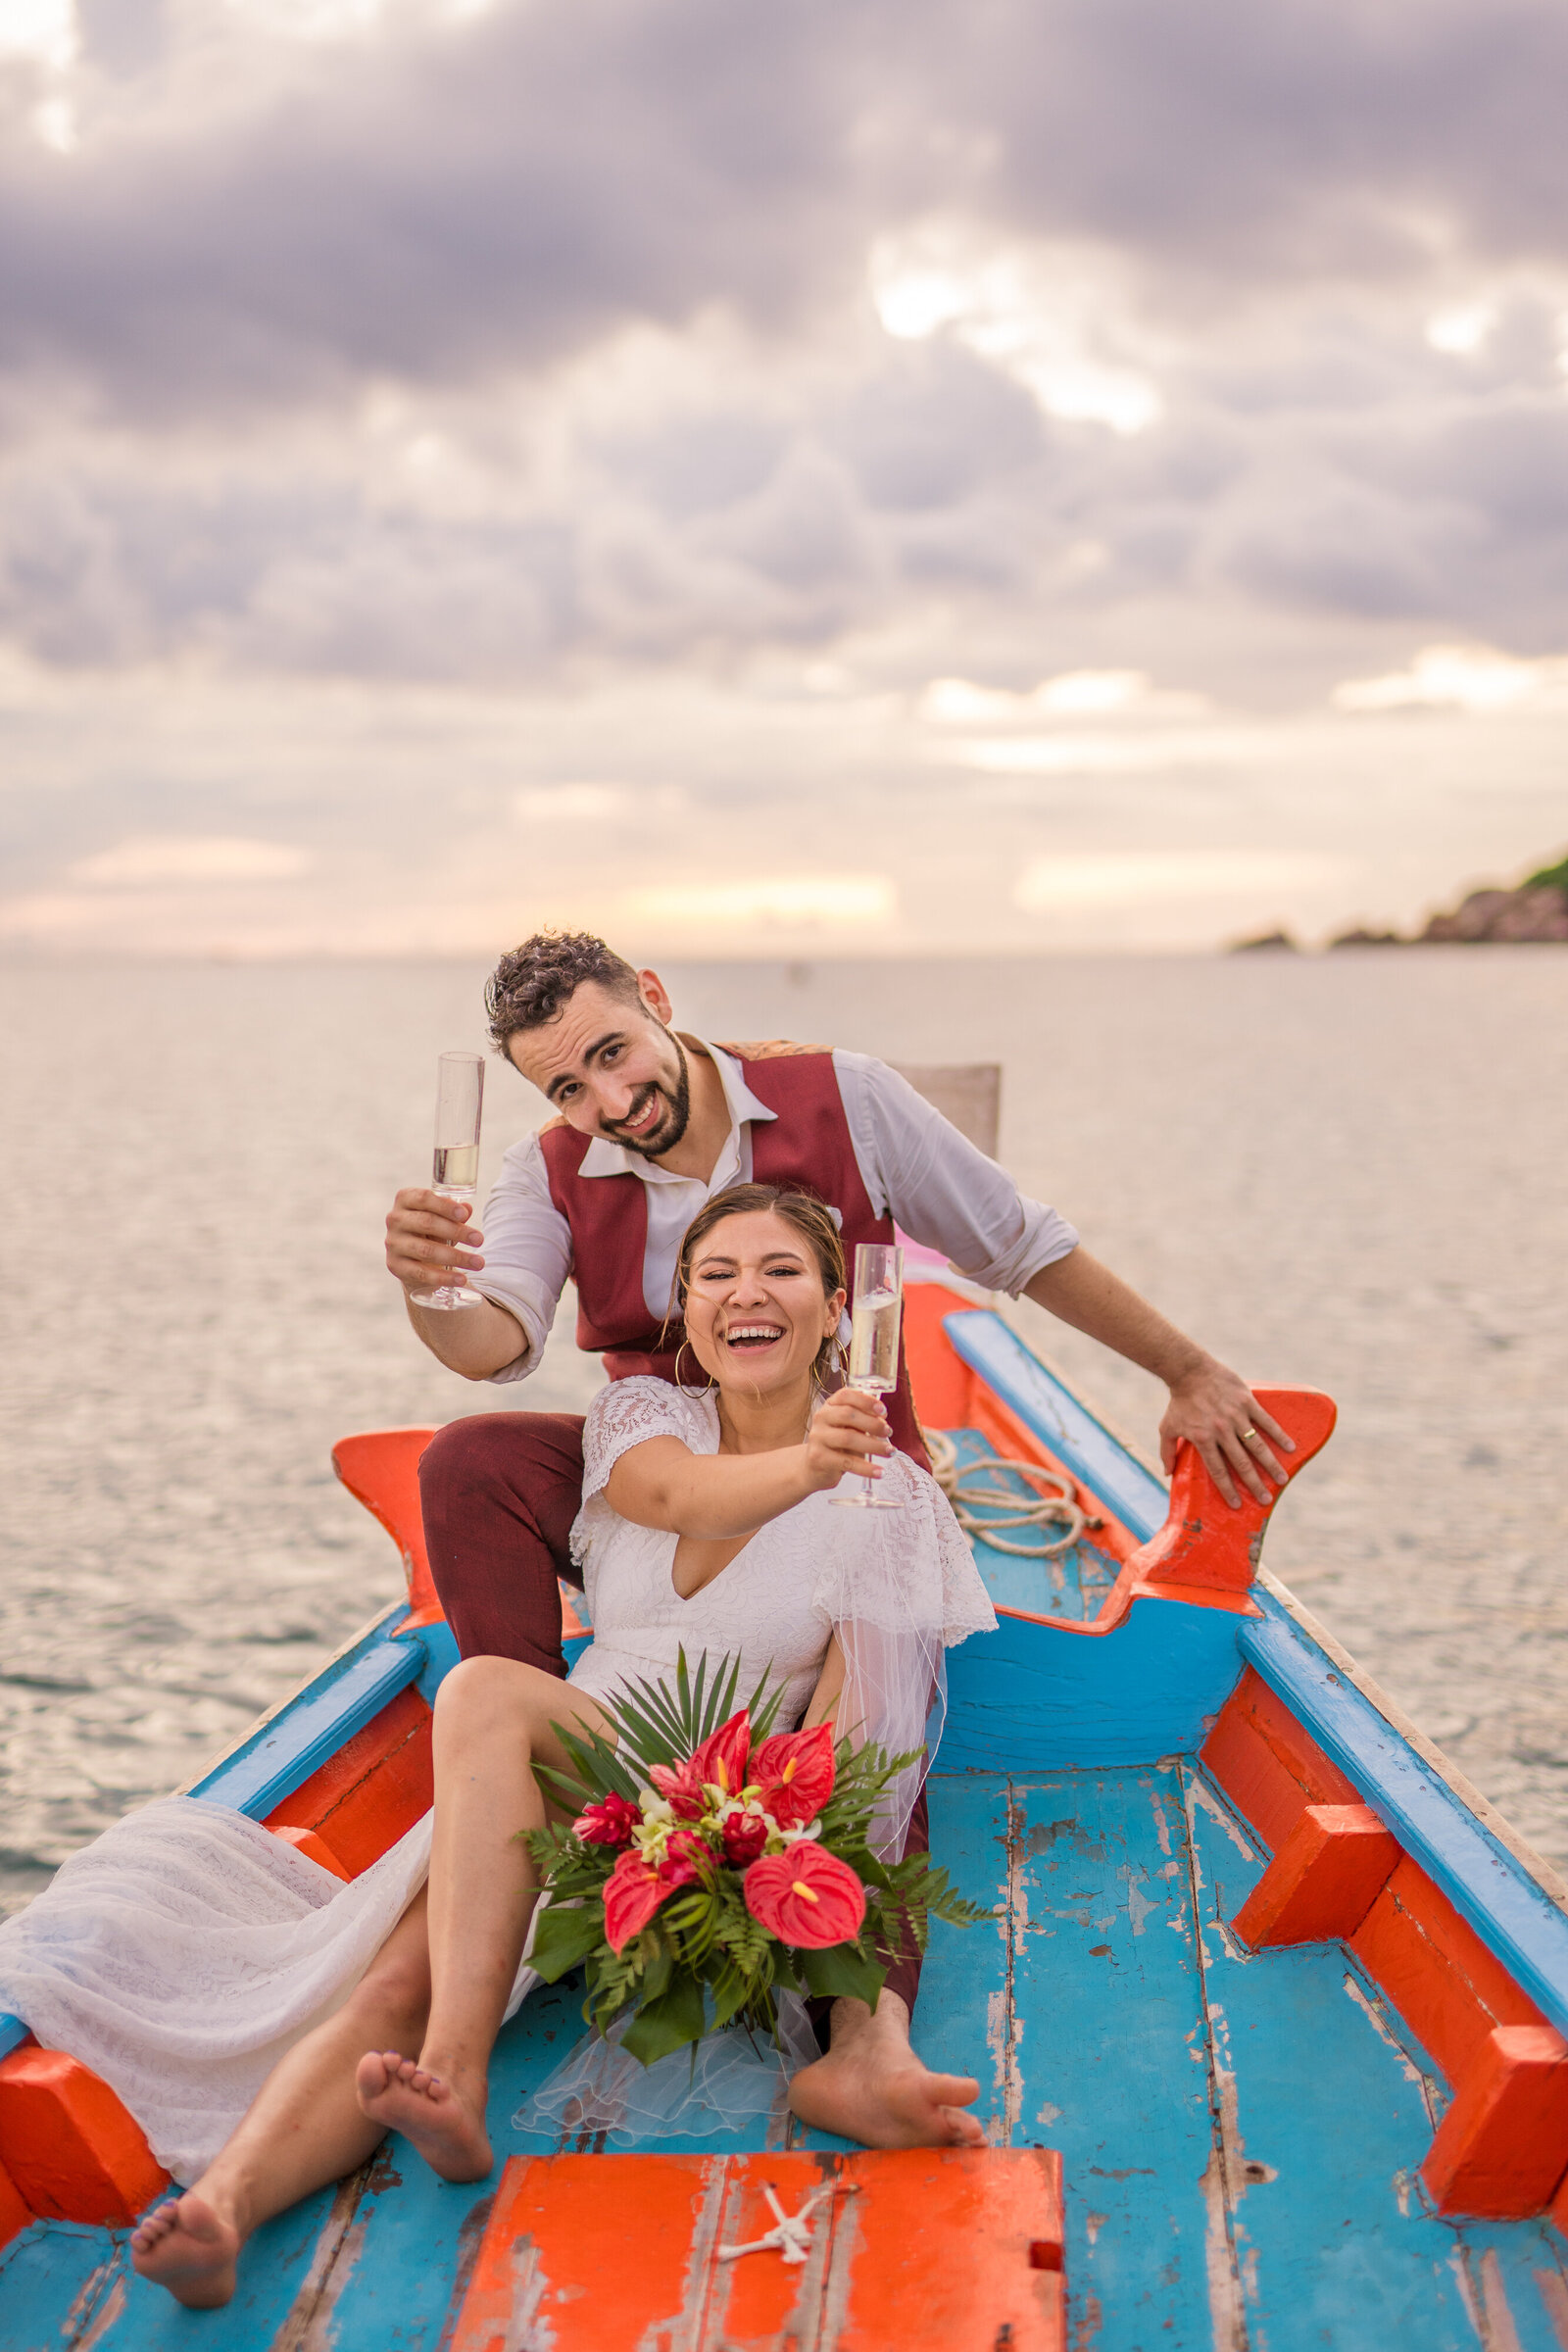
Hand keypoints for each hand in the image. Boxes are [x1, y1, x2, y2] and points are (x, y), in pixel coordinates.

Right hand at [386, 1187, 485, 1297]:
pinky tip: (461, 1279)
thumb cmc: (432, 1229)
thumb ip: (455, 1213)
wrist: (414, 1257)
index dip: (445, 1206)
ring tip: (478, 1263)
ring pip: (426, 1250)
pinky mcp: (395, 1265)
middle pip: (427, 1223)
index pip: (424, 1198)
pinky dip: (443, 1277)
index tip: (465, 1215)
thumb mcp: (443, 1218)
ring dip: (456, 1257)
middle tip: (480, 1240)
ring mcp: (393, 1243)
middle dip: (456, 1232)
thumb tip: (467, 1209)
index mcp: (405, 1199)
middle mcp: (395, 1219)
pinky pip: (421, 1273)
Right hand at [803, 1388, 891, 1490]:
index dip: (866, 1400)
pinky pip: (847, 1462)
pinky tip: (879, 1472)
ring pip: (848, 1438)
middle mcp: (821, 1418)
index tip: (883, 1410)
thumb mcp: (849, 1427)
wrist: (814, 1467)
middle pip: (848, 1415)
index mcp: (830, 1406)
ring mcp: (818, 1438)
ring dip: (874, 1445)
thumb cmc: (837, 1444)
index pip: (846, 1395)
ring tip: (890, 1452)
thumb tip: (883, 1420)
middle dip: (873, 1423)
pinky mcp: (819, 1458)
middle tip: (888, 1432)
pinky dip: (866, 1468)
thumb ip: (863, 1420)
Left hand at [1159, 1358, 1293, 1508]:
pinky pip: (1266, 1421)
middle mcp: (1221, 1430)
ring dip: (1271, 1464)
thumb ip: (1168, 1451)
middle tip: (1266, 1500)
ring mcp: (1236, 1416)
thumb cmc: (1179, 1401)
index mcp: (1203, 1438)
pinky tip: (1291, 1448)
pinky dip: (1279, 1435)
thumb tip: (1168, 1473)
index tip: (1237, 1505)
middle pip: (1241, 1462)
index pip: (1218, 1470)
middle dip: (1254, 1484)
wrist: (1190, 1370)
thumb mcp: (1167, 1427)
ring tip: (1283, 1480)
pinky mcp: (1247, 1402)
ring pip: (1257, 1445)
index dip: (1227, 1489)